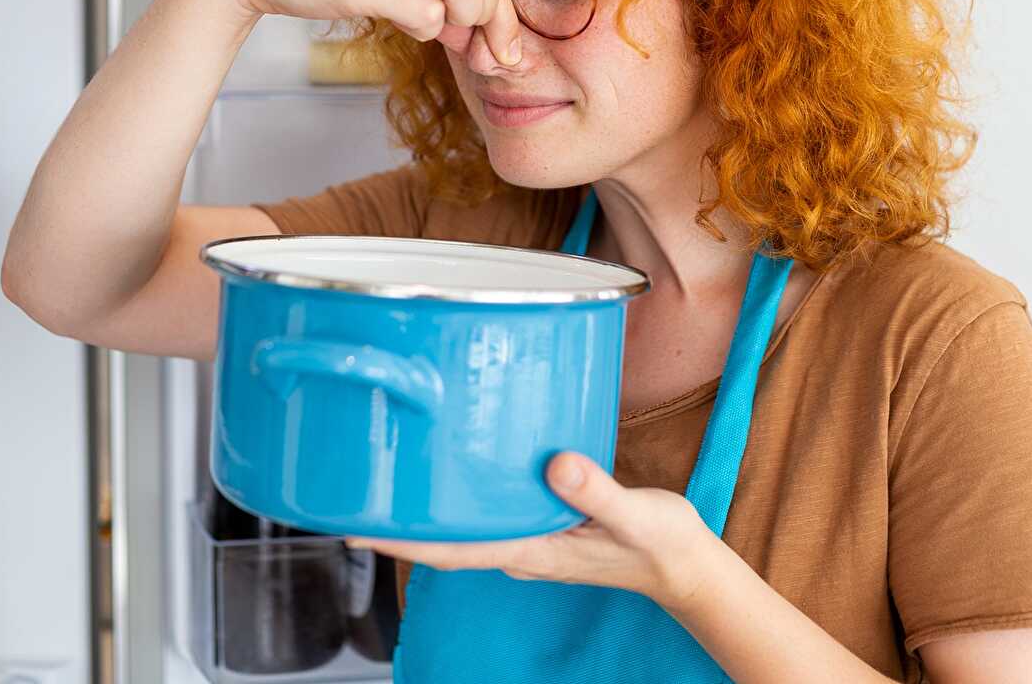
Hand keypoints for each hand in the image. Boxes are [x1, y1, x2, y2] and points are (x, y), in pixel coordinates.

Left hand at [345, 451, 718, 608]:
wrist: (685, 566)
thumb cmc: (661, 545)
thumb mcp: (636, 517)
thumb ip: (598, 493)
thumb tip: (555, 465)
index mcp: (532, 550)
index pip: (450, 549)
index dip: (399, 538)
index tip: (353, 525)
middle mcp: (521, 547)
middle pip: (443, 539)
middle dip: (394, 521)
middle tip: (346, 492)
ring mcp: (530, 537)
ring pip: (462, 525)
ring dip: (422, 508)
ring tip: (382, 478)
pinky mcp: (544, 520)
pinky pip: (489, 509)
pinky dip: (459, 495)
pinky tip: (449, 470)